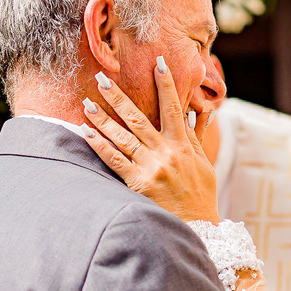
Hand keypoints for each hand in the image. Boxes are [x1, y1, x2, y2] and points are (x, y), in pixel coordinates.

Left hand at [82, 57, 218, 223]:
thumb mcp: (204, 163)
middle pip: (138, 118)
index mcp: (183, 145)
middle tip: (103, 78)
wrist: (198, 227)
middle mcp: (166, 153)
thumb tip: (197, 113)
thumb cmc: (200, 195)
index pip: (173, 108)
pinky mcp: (138, 184)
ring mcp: (151, 168)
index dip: (166, 84)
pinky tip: (86, 132)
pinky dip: (100, 146)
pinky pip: (114, 161)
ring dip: (103, 119)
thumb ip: (196, 137)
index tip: (158, 63)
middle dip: (119, 97)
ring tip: (87, 103)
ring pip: (122, 137)